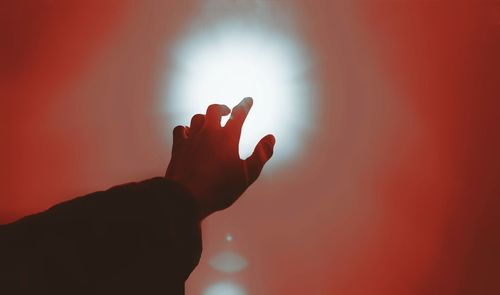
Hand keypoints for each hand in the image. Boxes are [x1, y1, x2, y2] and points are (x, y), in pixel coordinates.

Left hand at [165, 97, 274, 218]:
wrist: (186, 197)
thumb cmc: (220, 188)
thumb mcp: (247, 175)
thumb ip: (261, 155)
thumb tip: (271, 138)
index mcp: (228, 137)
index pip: (238, 114)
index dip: (245, 105)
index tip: (248, 100)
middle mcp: (209, 132)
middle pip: (214, 109)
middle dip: (222, 108)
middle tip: (227, 112)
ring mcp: (192, 138)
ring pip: (197, 118)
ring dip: (205, 118)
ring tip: (210, 124)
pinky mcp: (178, 146)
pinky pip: (181, 129)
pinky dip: (186, 129)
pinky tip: (189, 134)